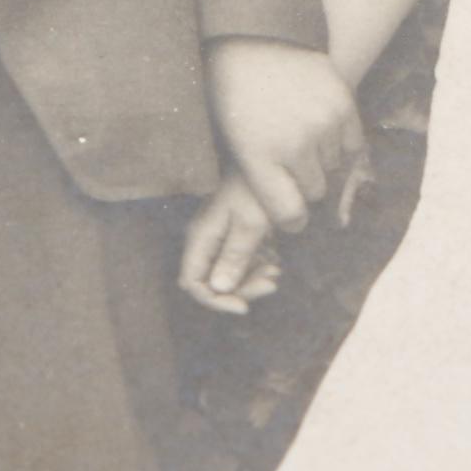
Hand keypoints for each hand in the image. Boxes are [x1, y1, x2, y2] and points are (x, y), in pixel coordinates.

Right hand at [176, 174, 285, 314]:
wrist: (270, 165)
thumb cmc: (256, 189)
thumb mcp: (250, 224)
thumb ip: (234, 257)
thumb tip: (218, 288)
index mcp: (202, 238)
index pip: (194, 283)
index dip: (215, 300)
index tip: (244, 306)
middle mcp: (207, 242)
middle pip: (214, 283)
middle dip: (241, 290)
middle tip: (271, 284)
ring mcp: (222, 240)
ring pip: (231, 275)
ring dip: (253, 280)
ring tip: (276, 272)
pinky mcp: (238, 237)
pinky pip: (243, 263)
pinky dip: (258, 268)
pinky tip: (276, 263)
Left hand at [202, 36, 364, 236]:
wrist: (252, 35)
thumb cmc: (233, 91)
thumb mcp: (229, 139)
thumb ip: (256, 177)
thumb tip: (285, 213)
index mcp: (257, 158)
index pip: (290, 215)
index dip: (291, 219)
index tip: (290, 214)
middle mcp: (293, 145)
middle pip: (315, 192)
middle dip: (304, 184)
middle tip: (290, 165)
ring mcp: (322, 124)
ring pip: (334, 167)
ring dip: (321, 158)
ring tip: (300, 134)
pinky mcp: (343, 104)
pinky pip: (352, 143)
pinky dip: (340, 140)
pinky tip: (320, 126)